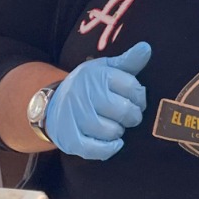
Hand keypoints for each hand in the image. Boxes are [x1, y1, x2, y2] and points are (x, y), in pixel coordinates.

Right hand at [44, 41, 151, 160]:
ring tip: (115, 125)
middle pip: (124, 111)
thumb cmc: (89, 86)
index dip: (139, 97)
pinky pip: (95, 149)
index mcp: (96, 75)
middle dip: (132, 116)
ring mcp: (74, 117)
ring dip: (119, 131)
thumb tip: (146, 48)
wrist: (52, 104)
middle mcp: (84, 95)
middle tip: (128, 115)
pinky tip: (115, 143)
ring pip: (111, 131)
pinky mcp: (69, 138)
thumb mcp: (105, 69)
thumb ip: (128, 62)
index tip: (135, 99)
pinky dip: (109, 149)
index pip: (132, 88)